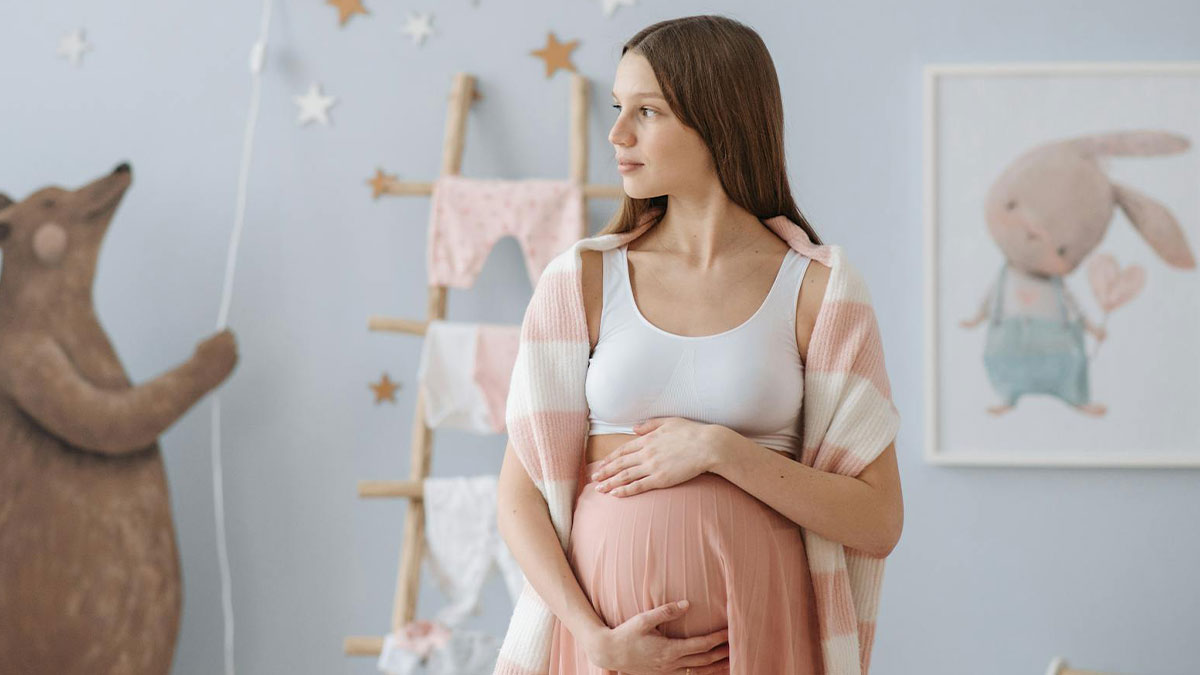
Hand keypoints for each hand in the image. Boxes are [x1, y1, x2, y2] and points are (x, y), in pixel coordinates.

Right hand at [584, 600, 729, 673]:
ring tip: (732, 661)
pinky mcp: (663, 674)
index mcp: (669, 650)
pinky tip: (710, 669)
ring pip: (699, 671)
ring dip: (716, 667)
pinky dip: (703, 673)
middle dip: (722, 653)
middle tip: (738, 646)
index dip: (717, 639)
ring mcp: (668, 671)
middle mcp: (671, 664)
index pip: (701, 645)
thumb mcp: (643, 619)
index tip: (729, 631)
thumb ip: (665, 611)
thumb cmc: (626, 634)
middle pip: (704, 660)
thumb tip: (687, 604)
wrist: (609, 653)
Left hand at [590, 417, 717, 497]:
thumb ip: (650, 425)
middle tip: (593, 478)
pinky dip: (625, 490)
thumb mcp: (669, 422)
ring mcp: (652, 466)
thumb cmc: (691, 432)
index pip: (623, 450)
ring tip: (599, 489)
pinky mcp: (660, 479)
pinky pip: (638, 486)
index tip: (602, 464)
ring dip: (610, 483)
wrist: (707, 446)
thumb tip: (633, 429)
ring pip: (625, 476)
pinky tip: (615, 494)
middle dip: (605, 471)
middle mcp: (646, 452)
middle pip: (620, 464)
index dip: (610, 458)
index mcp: (647, 439)